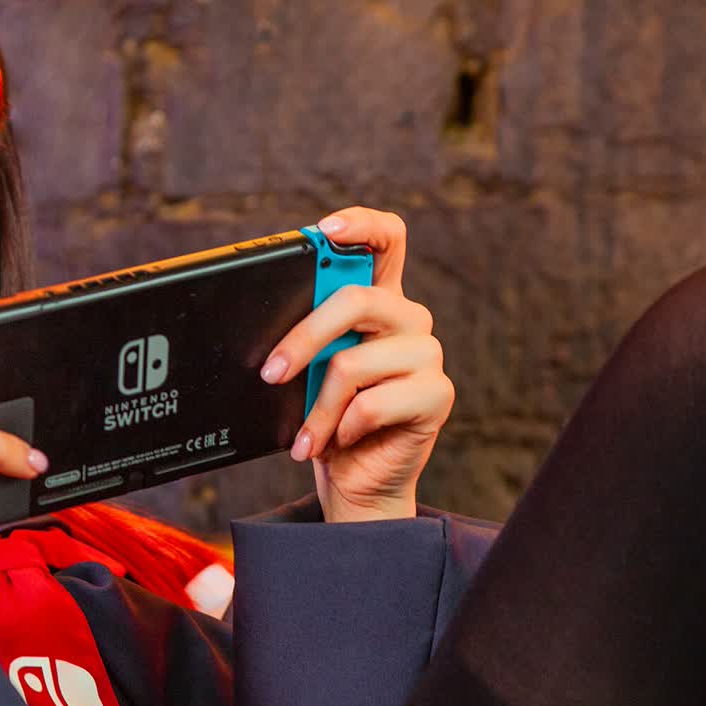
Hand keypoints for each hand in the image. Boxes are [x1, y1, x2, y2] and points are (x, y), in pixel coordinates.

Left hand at [260, 208, 454, 521]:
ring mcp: (427, 355)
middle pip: (358, 298)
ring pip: (354, 362)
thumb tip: (268, 320)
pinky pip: (372, 402)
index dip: (360, 224)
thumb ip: (306, 334)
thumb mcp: (309, 370)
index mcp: (379, 301)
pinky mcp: (437, 394)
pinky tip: (341, 440)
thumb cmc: (328, 420)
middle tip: (271, 372)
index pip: (387, 239)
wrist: (357, 481)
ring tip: (306, 435)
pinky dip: (343, 426)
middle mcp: (408, 320)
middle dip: (304, 338)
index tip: (324, 230)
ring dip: (317, 406)